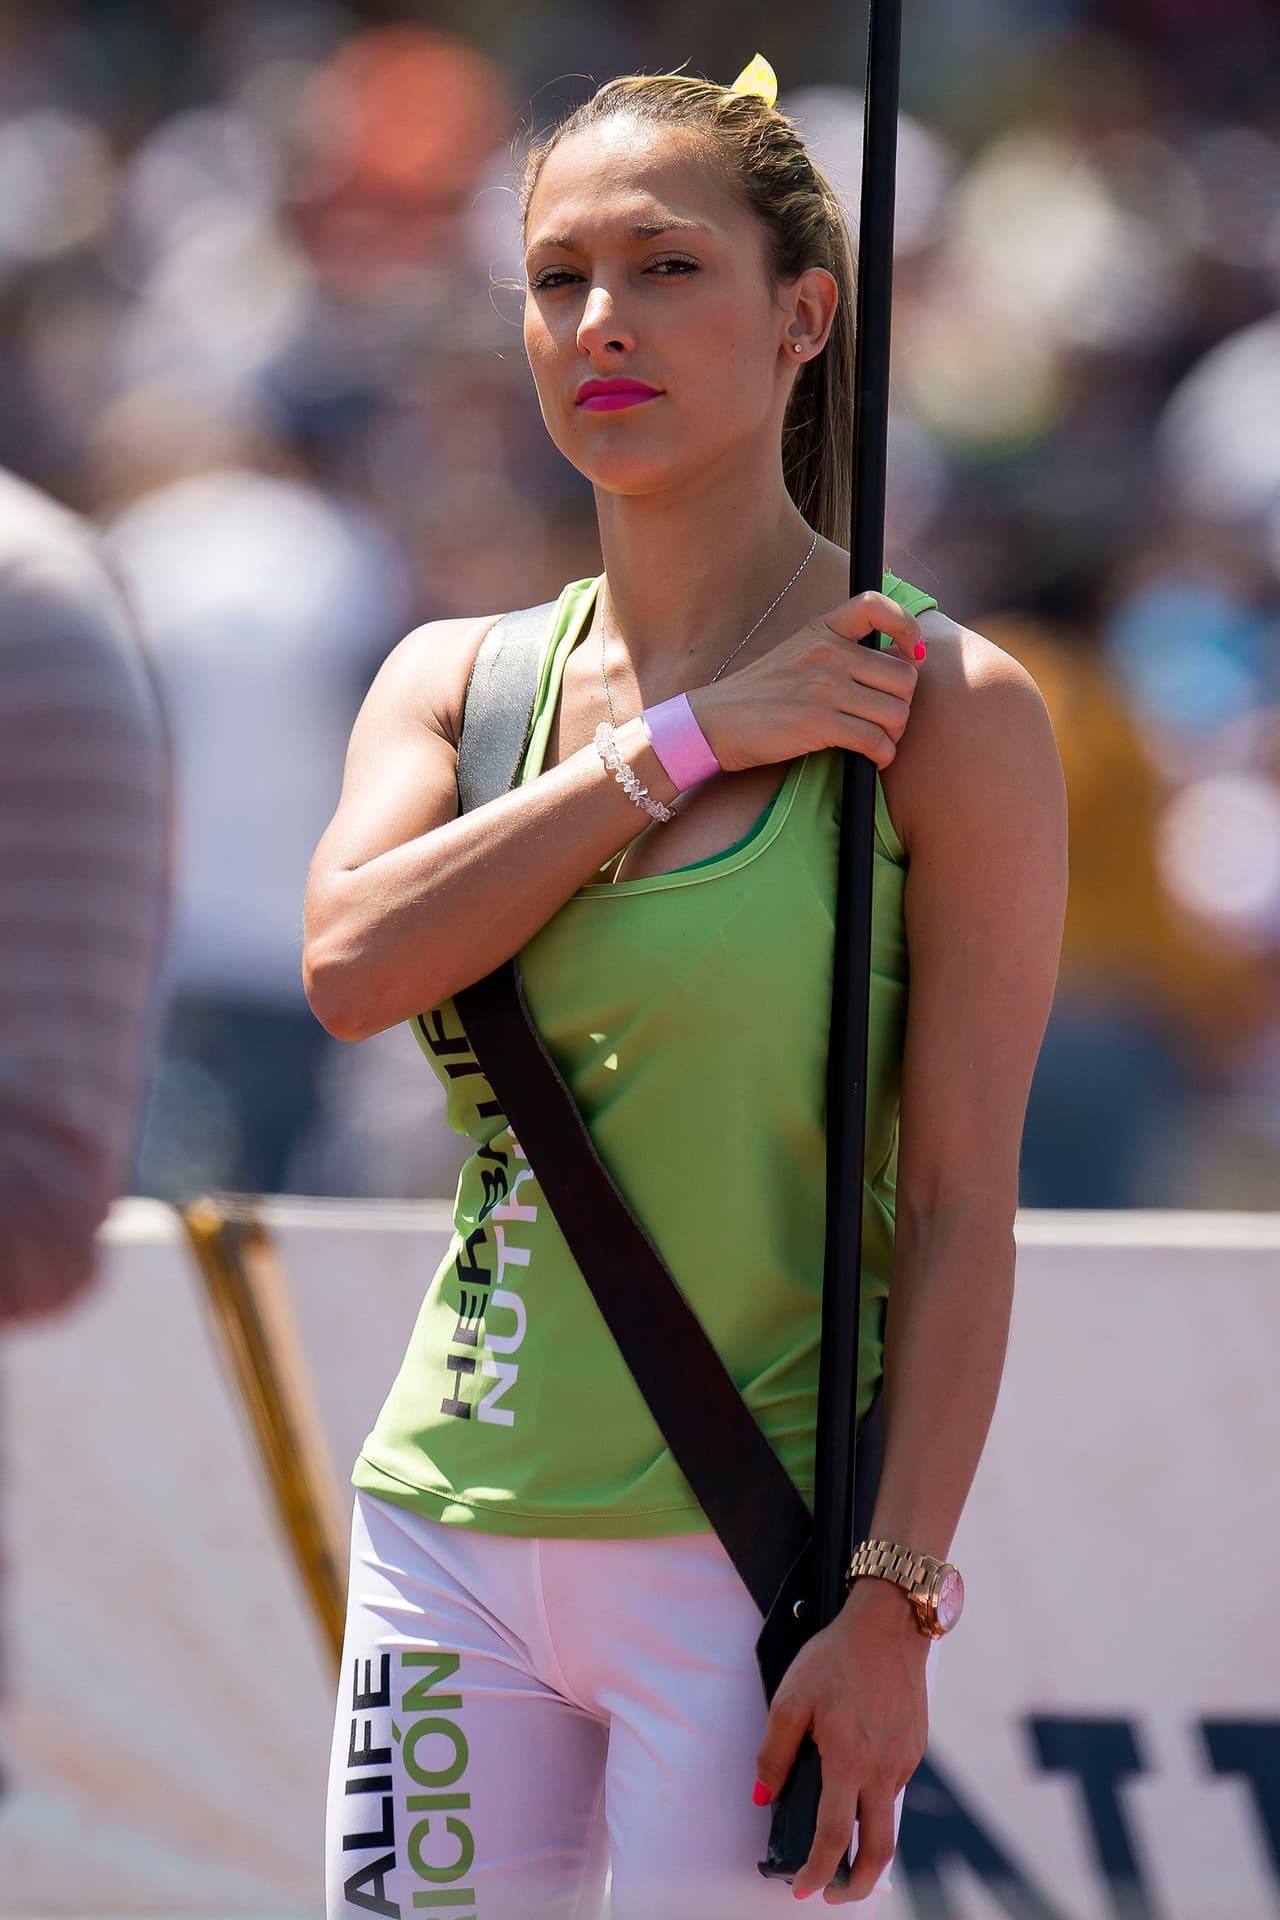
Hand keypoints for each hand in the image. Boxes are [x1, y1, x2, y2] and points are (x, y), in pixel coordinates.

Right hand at [687, 591, 925, 775]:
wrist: (714, 722)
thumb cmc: (759, 695)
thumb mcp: (797, 654)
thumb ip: (839, 652)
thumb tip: (897, 666)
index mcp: (823, 630)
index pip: (877, 605)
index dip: (907, 628)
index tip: (913, 653)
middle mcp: (828, 653)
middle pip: (903, 677)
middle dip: (902, 705)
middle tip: (886, 720)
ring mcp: (824, 688)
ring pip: (895, 712)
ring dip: (894, 735)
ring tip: (878, 742)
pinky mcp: (819, 723)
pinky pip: (875, 741)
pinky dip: (881, 756)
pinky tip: (871, 759)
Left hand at [754, 1578, 929, 1902]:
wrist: (889, 1624)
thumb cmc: (836, 1657)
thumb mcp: (791, 1699)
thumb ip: (774, 1753)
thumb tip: (762, 1797)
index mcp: (849, 1762)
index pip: (832, 1838)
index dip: (817, 1872)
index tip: (803, 1891)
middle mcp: (883, 1770)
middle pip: (878, 1851)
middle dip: (858, 1885)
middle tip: (835, 1895)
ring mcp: (905, 1761)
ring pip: (888, 1818)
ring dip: (867, 1842)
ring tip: (841, 1842)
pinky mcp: (916, 1747)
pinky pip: (895, 1786)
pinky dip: (876, 1800)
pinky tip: (857, 1782)